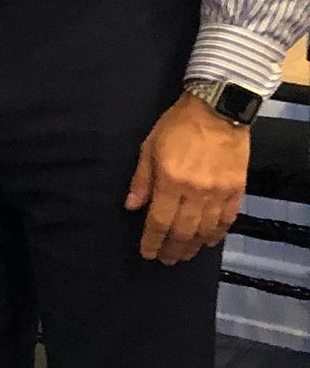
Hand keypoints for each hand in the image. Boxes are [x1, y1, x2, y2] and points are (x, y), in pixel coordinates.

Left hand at [125, 95, 248, 264]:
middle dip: (172, 249)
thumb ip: (142, 179)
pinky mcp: (237, 189)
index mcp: (170, 181)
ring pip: (206, 230)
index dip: (152, 241)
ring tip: (184, 254)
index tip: (148, 253)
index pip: (159, 221)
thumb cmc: (178, 125)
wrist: (219, 108)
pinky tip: (209, 241)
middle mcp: (195, 192)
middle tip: (166, 259)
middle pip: (183, 231)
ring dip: (194, 246)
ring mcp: (219, 192)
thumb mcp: (150, 146)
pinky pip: (228, 219)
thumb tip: (131, 207)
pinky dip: (217, 233)